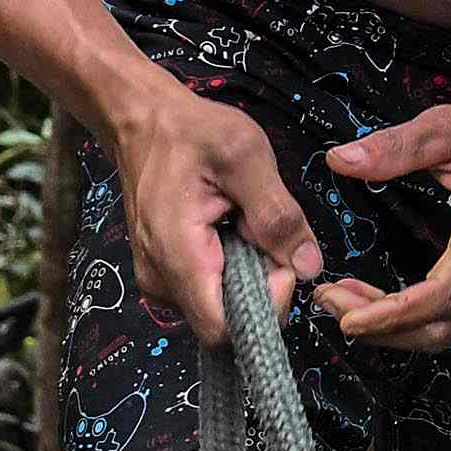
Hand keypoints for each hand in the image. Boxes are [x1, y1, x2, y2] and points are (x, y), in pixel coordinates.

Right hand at [112, 89, 321, 344]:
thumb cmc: (192, 133)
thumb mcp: (246, 158)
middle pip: (227, 320)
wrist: (142, 121)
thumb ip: (278, 215)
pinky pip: (210, 290)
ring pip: (221, 306)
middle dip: (261, 286)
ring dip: (248, 275)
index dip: (265, 307)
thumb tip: (308, 268)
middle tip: (266, 233)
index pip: (223, 329)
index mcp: (178, 256)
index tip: (283, 263)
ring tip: (244, 223)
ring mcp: (159, 280)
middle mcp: (160, 280)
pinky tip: (231, 229)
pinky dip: (232, 268)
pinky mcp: (165, 273)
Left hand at [319, 99, 450, 348]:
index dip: (393, 315)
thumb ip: (397, 146)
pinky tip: (384, 301)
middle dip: (382, 329)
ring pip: (447, 328)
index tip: (349, 317)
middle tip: (331, 304)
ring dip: (395, 329)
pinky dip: (415, 320)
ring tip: (349, 305)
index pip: (443, 293)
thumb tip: (342, 160)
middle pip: (440, 327)